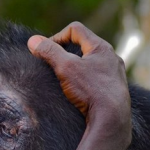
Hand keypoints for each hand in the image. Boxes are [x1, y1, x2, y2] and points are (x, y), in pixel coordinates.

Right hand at [28, 21, 131, 148]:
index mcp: (101, 47)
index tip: (47, 51)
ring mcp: (115, 74)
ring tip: (65, 78)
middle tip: (54, 63)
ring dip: (76, 66)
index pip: (75, 29)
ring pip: (91, 62)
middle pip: (84, 45)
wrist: (112, 120)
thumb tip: (33, 41)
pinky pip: (97, 77)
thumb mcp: (65, 67)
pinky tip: (79, 92)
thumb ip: (49, 51)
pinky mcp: (115, 89)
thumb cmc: (91, 91)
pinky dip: (85, 79)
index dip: (57, 36)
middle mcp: (111, 57)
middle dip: (66, 52)